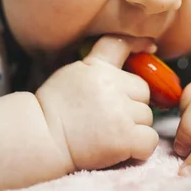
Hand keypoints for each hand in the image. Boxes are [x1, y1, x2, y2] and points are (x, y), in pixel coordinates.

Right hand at [35, 36, 159, 171]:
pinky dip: (140, 146)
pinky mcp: (125, 137)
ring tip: (110, 133)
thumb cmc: (52, 110)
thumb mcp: (71, 74)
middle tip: (111, 116)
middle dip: (132, 103)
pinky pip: (149, 140)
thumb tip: (120, 71)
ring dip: (135, 127)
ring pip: (147, 117)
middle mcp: (112, 85)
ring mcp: (120, 111)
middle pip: (143, 91)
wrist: (41, 137)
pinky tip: (122, 148)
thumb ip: (96, 69)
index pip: (121, 44)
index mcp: (96, 67)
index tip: (149, 46)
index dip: (138, 43)